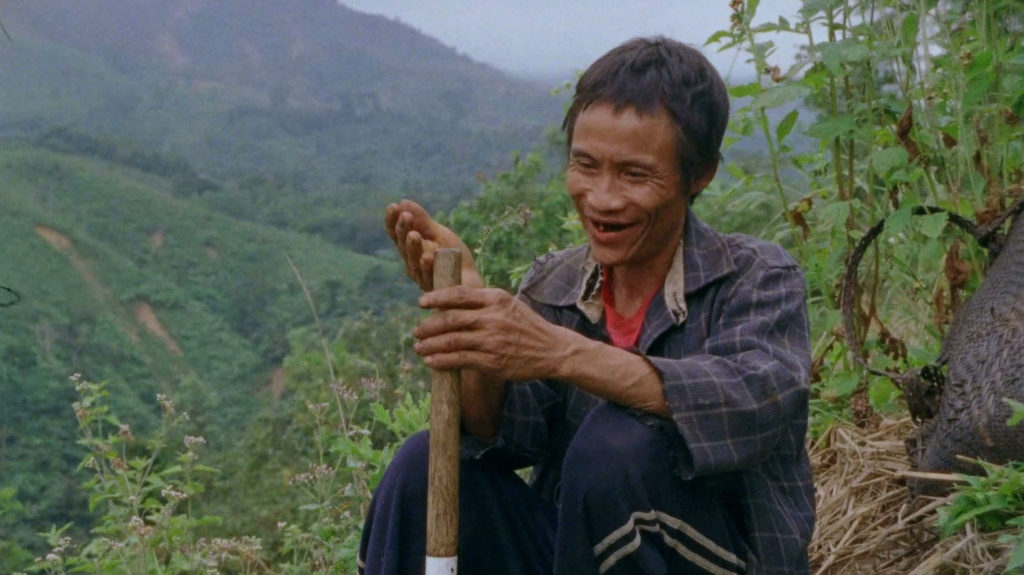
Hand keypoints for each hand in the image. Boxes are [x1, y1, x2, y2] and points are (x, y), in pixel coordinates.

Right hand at [385, 200, 480, 290]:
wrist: (470, 278)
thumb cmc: (451, 255)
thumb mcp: (437, 233)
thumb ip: (421, 220)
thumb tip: (403, 202)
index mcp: (410, 248)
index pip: (396, 234)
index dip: (392, 221)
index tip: (393, 206)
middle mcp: (412, 262)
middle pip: (403, 247)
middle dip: (403, 231)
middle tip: (406, 216)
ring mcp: (422, 277)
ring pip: (414, 263)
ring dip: (413, 248)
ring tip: (414, 235)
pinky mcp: (436, 288)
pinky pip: (430, 278)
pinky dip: (428, 268)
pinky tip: (428, 257)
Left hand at [412, 286, 574, 380]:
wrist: (552, 349)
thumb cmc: (526, 326)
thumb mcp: (508, 304)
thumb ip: (483, 302)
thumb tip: (449, 303)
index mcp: (496, 299)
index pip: (460, 295)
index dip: (437, 297)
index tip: (421, 302)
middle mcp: (493, 318)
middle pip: (451, 319)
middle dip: (428, 326)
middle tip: (416, 331)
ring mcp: (493, 341)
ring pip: (452, 341)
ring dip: (430, 345)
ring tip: (419, 348)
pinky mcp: (493, 362)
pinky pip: (460, 360)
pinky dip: (442, 361)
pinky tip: (431, 362)